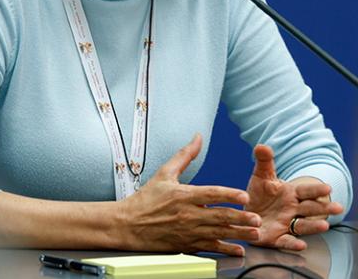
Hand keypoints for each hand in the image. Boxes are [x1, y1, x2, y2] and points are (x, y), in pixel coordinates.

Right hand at [118, 134, 261, 255]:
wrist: (128, 225)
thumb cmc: (146, 198)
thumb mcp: (164, 173)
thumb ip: (185, 155)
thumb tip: (197, 137)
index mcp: (184, 195)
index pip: (211, 194)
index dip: (229, 194)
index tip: (244, 196)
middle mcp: (188, 214)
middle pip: (219, 216)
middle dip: (241, 218)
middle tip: (257, 218)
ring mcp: (188, 231)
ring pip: (219, 233)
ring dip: (238, 234)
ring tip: (255, 234)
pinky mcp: (187, 245)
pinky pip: (210, 247)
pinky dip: (225, 249)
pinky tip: (238, 249)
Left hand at [246, 144, 343, 250]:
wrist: (251, 211)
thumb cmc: (260, 193)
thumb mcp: (261, 175)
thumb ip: (264, 161)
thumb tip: (262, 146)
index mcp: (290, 193)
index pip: (306, 191)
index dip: (316, 189)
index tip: (327, 187)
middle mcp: (292, 209)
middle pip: (310, 208)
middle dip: (324, 208)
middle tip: (338, 207)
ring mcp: (286, 224)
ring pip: (303, 225)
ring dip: (314, 226)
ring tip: (325, 225)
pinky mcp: (276, 237)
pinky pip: (286, 242)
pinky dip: (293, 244)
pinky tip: (301, 245)